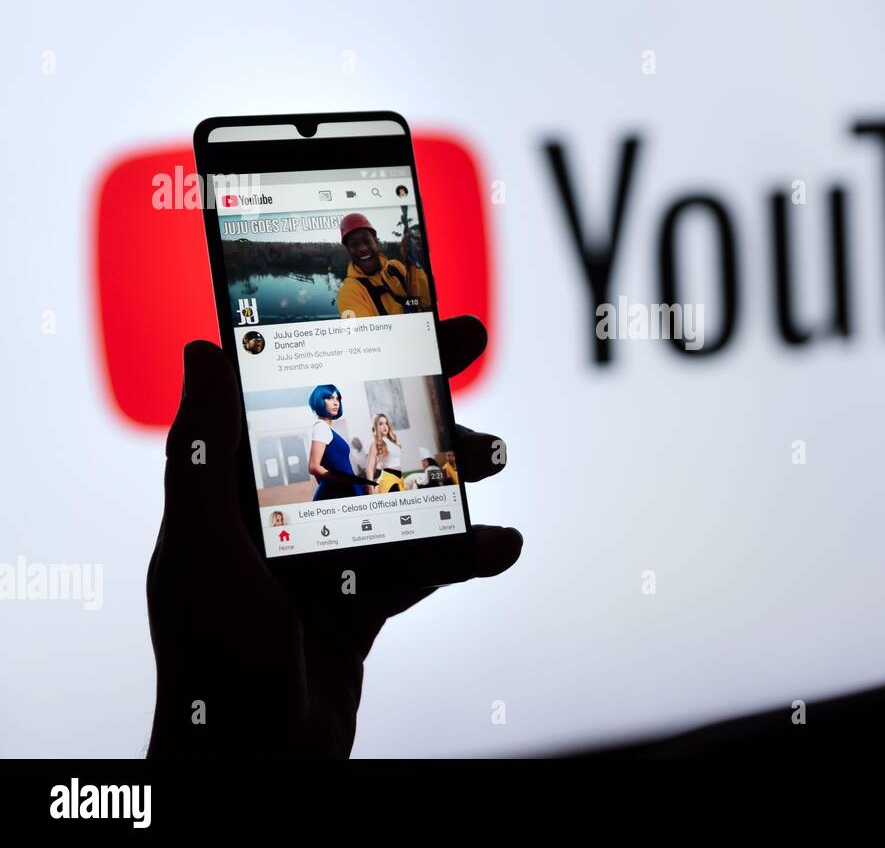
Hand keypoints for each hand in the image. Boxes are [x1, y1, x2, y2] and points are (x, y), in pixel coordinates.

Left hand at [146, 316, 519, 756]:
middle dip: (412, 384)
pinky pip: (421, 563)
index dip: (336, 337)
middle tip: (467, 337)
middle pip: (355, 430)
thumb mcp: (199, 552)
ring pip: (400, 491)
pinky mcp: (360, 604)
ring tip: (497, 456)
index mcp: (233, 492)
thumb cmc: (215, 666)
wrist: (257, 772)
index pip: (287, 391)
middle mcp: (277, 518)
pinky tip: (503, 546)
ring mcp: (323, 561)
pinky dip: (464, 553)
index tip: (383, 294)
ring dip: (452, 471)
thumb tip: (203, 347)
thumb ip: (204, 454)